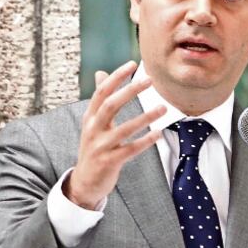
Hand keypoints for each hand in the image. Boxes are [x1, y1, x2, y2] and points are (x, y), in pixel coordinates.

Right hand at [64, 61, 165, 208]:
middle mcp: (92, 130)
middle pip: (110, 105)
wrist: (84, 183)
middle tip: (149, 80)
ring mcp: (100, 147)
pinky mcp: (109, 162)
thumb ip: (100, 100)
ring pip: (124, 128)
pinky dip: (145, 141)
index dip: (116, 77)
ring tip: (163, 108)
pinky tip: (159, 133)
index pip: (101, 92)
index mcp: (89, 118)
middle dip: (130, 91)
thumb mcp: (92, 123)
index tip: (132, 64)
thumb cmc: (93, 149)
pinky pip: (130, 150)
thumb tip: (100, 72)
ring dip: (145, 117)